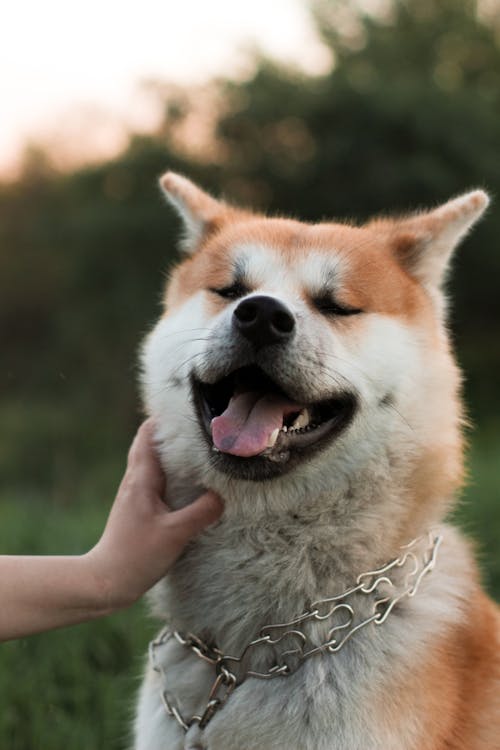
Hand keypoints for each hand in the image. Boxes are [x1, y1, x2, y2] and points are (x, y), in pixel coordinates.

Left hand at [85, 419, 222, 609]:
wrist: (106, 580)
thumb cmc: (136, 556)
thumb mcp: (175, 534)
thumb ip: (202, 512)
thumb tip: (224, 495)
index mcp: (141, 479)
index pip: (148, 435)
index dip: (165, 418)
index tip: (187, 409)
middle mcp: (135, 481)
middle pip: (149, 443)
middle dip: (170, 431)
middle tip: (198, 425)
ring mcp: (134, 494)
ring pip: (152, 461)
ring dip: (171, 452)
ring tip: (197, 448)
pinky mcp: (138, 508)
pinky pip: (155, 479)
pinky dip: (170, 472)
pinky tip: (186, 482)